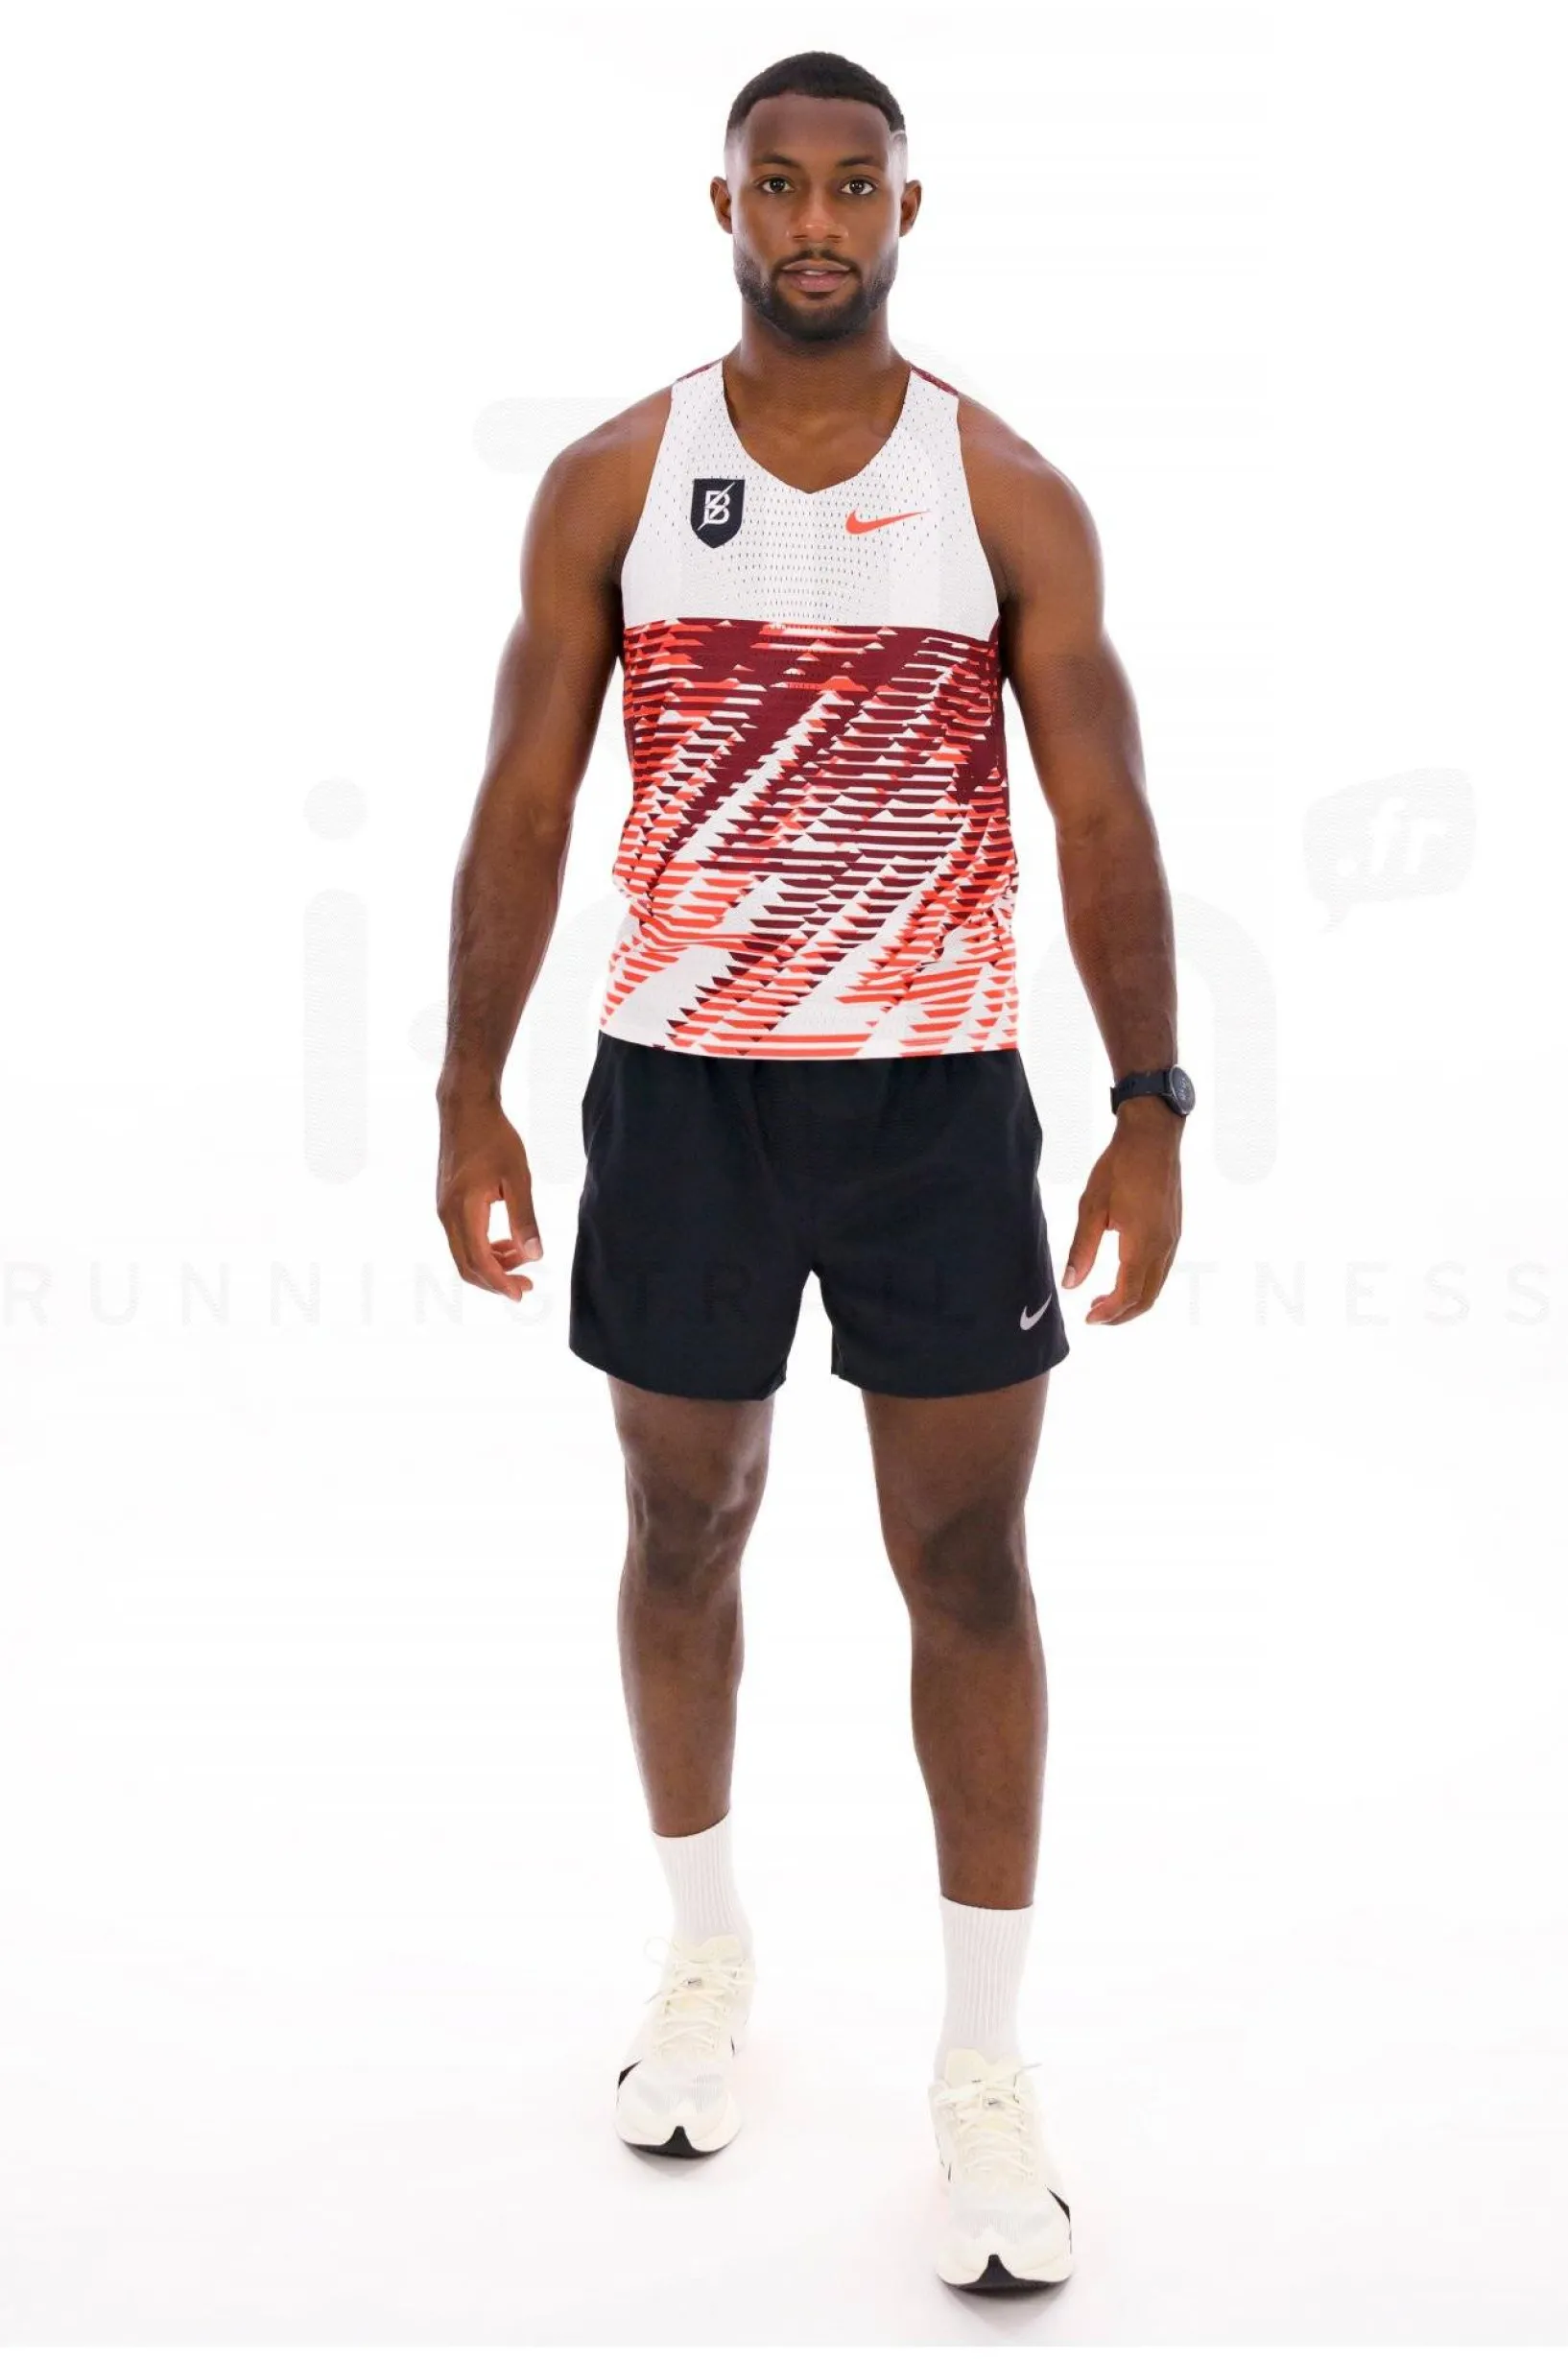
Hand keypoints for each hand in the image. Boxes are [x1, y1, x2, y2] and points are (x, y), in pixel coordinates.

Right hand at [435, 1083, 541, 1301]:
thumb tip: (535, 1256)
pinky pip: (462, 1239)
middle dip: (496, 1281)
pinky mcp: (447, 1204)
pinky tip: (507, 1243)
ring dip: (492, 1265)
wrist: (465, 1109)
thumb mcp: (518, 1178)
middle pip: (467, 1266)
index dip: (501, 1283)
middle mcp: (447, 1215)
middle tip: (527, 1285)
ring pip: (463, 1254)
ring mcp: (443, 1210)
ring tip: (522, 1260)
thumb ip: (525, 1219)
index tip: (523, 1293)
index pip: (480, 1261)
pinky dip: (484, 1249)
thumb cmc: (494, 1137)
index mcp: (464, 1210)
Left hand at [1062, 1101, 1182, 1325]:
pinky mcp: (1174, 1231)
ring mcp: (1172, 1240)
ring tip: (1104, 1300)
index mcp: (1142, 1244)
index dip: (1109, 1313)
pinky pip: (1161, 1270)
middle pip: (1146, 1298)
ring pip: (1157, 1286)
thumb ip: (1082, 1249)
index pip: (1128, 1294)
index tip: (1087, 1319)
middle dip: (1121, 1315)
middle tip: (1094, 1316)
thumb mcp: (1091, 1207)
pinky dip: (1143, 1284)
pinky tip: (1123, 1276)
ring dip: (1132, 1300)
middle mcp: (1163, 1247)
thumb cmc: (1120, 1167)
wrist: (1153, 1138)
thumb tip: (1071, 1284)